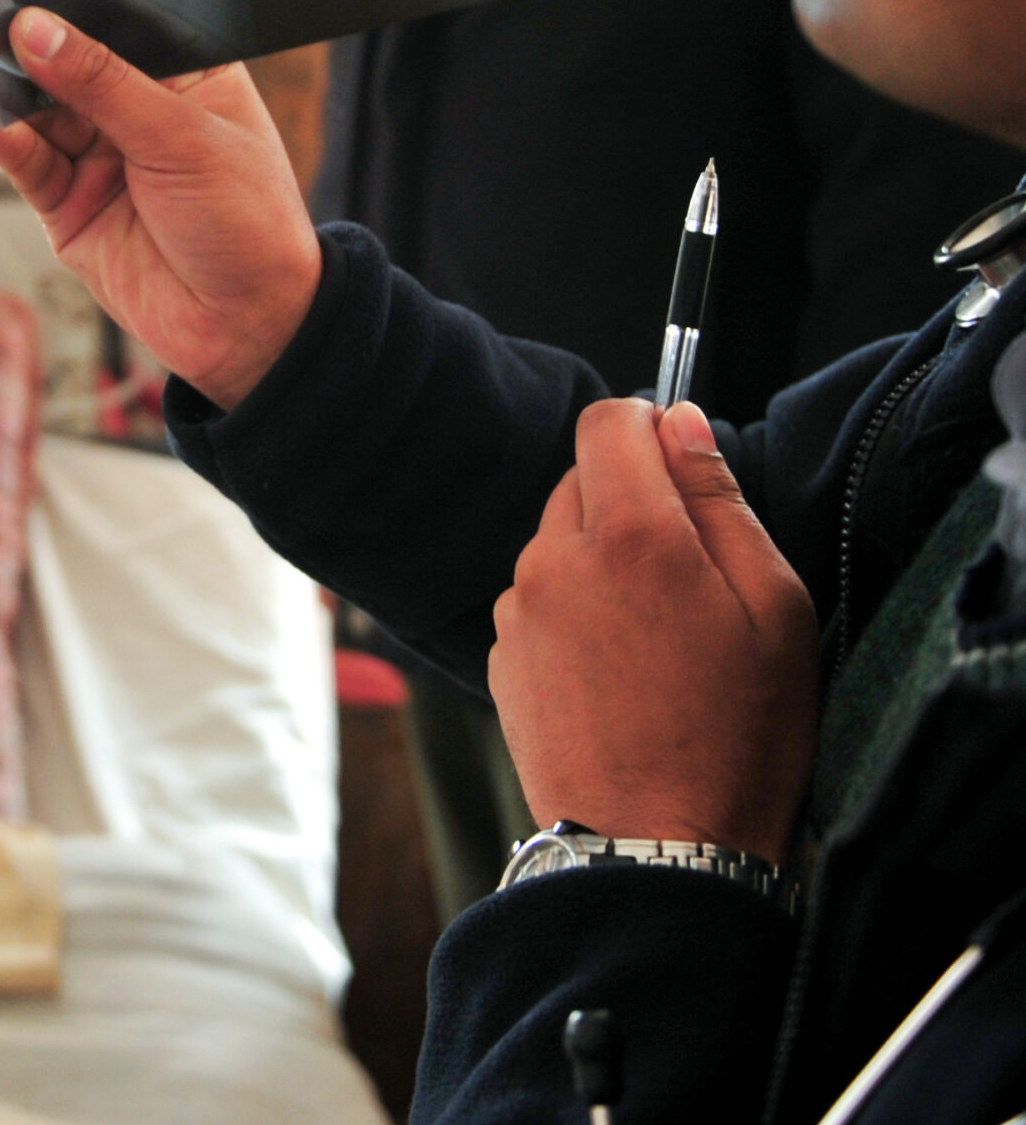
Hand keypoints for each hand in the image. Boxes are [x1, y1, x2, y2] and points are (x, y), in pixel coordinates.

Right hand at [0, 7, 321, 408]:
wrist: (248, 328)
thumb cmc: (248, 223)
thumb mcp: (181, 137)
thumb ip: (101, 83)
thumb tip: (36, 31)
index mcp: (182, 76)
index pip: (111, 20)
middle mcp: (136, 111)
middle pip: (63, 63)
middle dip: (17, 40)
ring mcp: (100, 159)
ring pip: (37, 111)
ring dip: (0, 92)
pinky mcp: (69, 207)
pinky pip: (29, 164)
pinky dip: (8, 145)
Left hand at [489, 400, 817, 867]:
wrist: (660, 852)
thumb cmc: (738, 738)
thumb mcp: (774, 609)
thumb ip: (720, 500)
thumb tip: (683, 422)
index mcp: (628, 534)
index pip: (609, 421)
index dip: (650, 429)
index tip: (683, 466)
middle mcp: (554, 558)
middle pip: (584, 480)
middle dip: (634, 505)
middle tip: (692, 579)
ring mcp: (518, 607)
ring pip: (559, 541)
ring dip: (601, 561)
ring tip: (658, 640)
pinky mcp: (501, 654)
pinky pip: (540, 598)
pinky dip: (575, 612)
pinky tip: (620, 672)